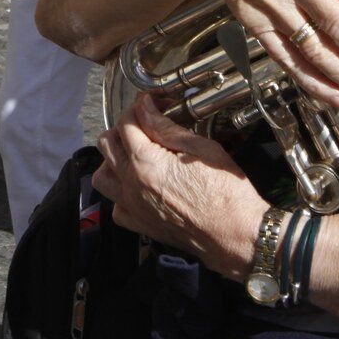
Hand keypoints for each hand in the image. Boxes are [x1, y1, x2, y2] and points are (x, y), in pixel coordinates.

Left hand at [93, 97, 267, 276]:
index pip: (126, 122)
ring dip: (113, 160)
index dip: (141, 105)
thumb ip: (166, 128)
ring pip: (102, 176)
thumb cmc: (226, 191)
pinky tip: (139, 187)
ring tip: (136, 155)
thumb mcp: (202, 148)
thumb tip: (145, 108)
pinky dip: (120, 193)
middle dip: (124, 127)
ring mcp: (133, 208)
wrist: (236, 235)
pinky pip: (116, 206)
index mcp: (145, 162)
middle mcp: (131, 185)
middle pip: (107, 144)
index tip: (156, 103)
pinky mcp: (140, 226)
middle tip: (148, 125)